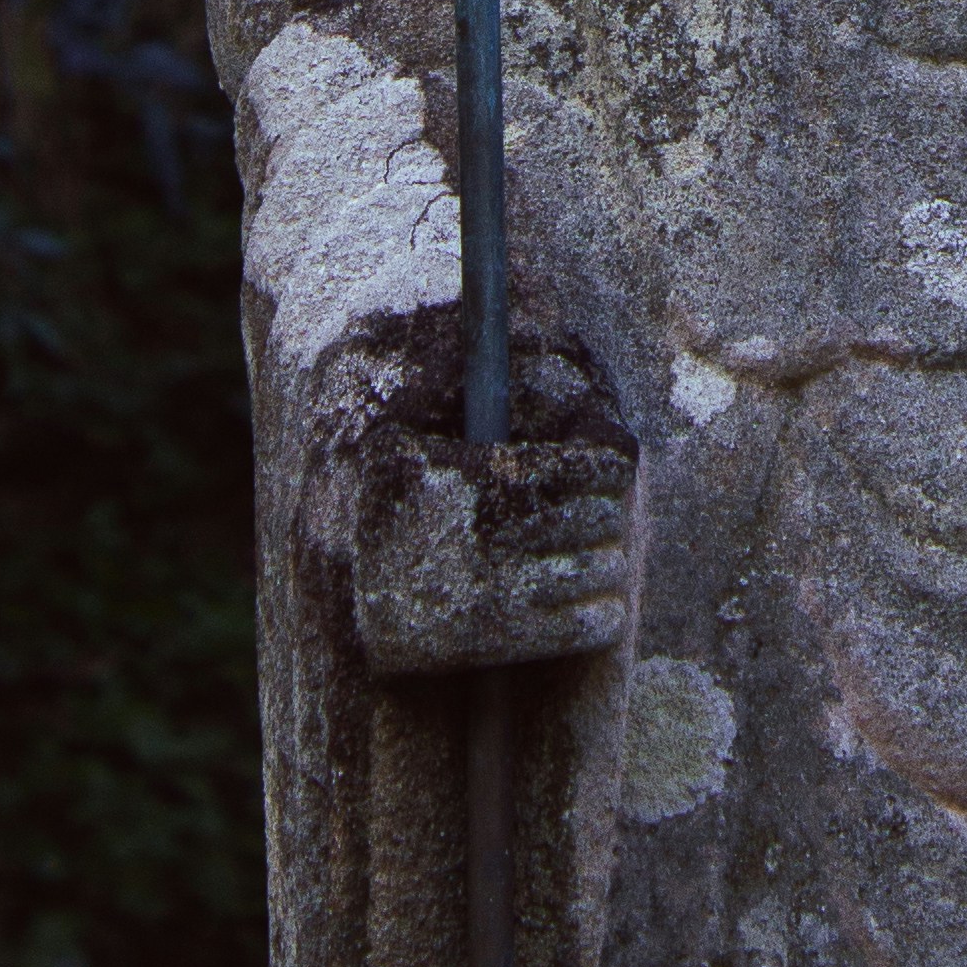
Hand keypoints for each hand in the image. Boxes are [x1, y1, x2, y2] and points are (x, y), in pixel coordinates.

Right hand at [308, 408, 637, 677]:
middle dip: (605, 516)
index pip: (590, 468)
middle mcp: (500, 534)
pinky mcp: (513, 641)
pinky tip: (592, 605)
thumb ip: (443, 393)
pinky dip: (602, 613)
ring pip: (602, 569)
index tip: (608, 472)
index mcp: (483, 480)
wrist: (357, 618)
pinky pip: (592, 624)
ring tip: (592, 560)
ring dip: (605, 564)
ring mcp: (508, 591)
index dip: (609, 469)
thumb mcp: (401, 450)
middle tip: (595, 518)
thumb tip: (491, 326)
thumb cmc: (389, 519)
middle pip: (600, 518)